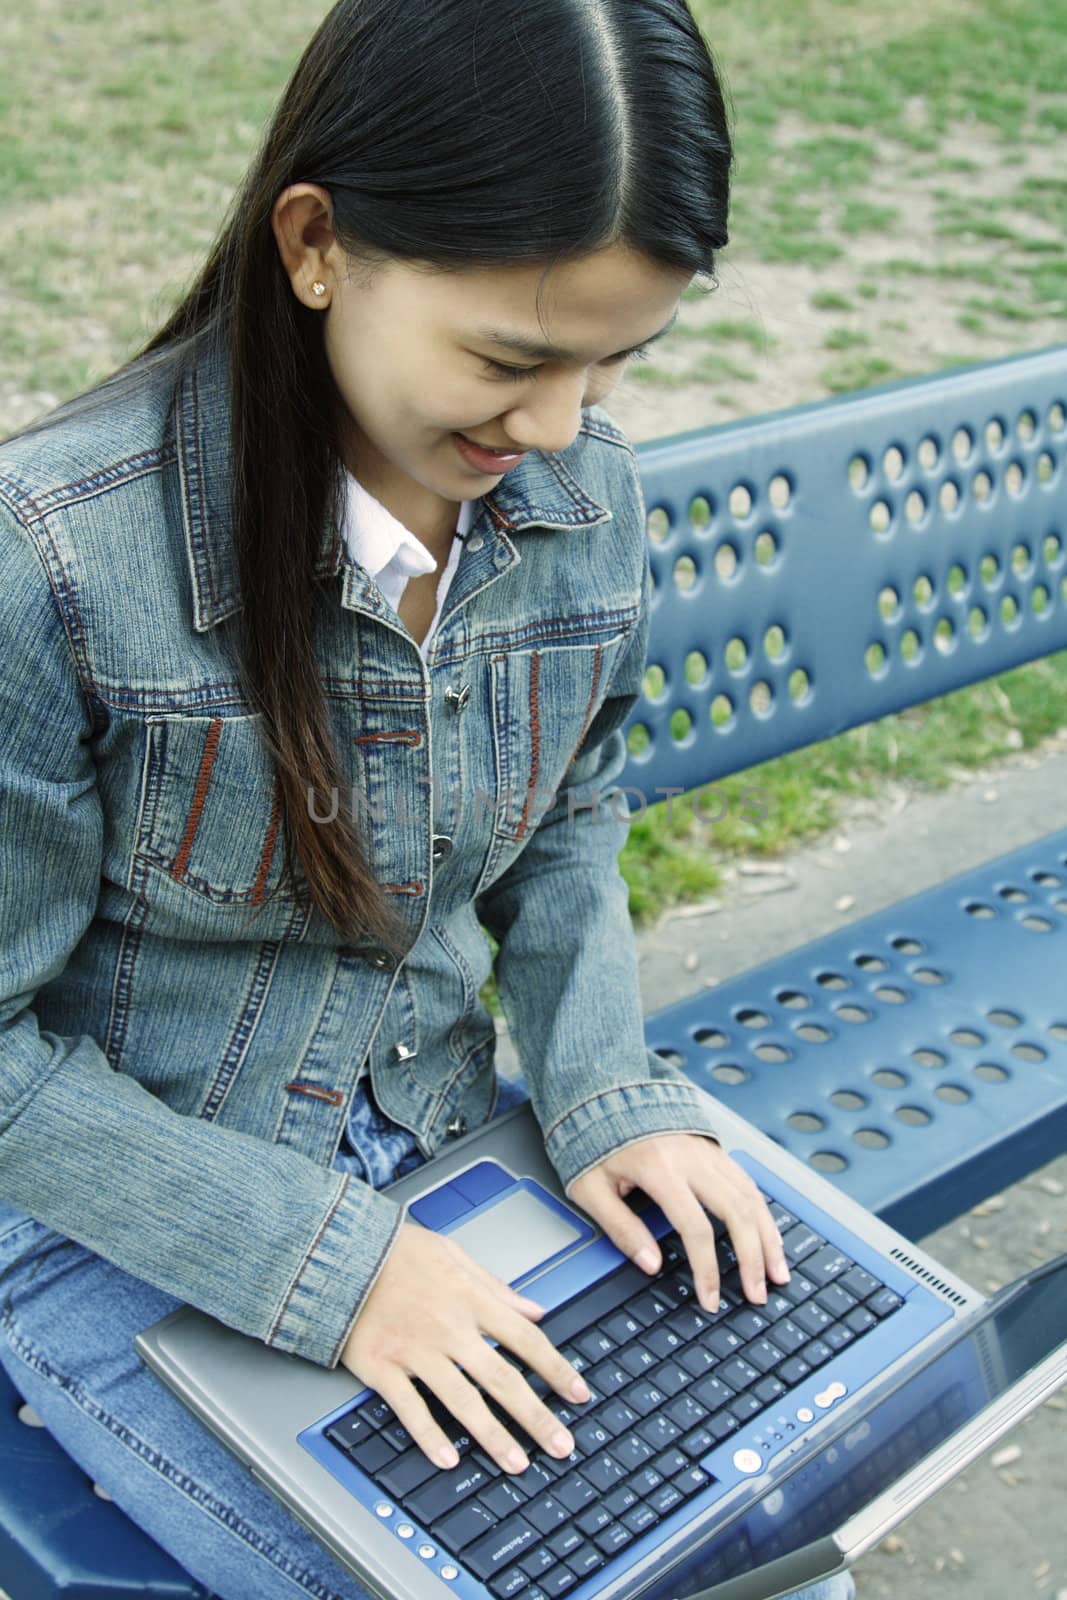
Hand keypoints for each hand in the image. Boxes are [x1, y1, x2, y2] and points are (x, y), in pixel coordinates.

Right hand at [340, 1220, 590, 1474]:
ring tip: (518, 1463)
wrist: (337, 1251)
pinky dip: (430, 1437)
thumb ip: (496, 1286)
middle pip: (503, 1379)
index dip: (556, 1369)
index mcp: (470, 1299)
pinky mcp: (382, 1367)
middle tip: (561, 1445)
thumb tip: (534, 1310)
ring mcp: (416, 1351)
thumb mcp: (453, 1253)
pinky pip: (411, 1409)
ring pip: (464, 1402)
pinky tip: (449, 1460)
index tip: (578, 1393)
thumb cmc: (395, 1250)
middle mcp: (449, 1329)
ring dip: (494, 1437)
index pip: (526, 1340)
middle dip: (537, 1416)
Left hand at [567, 1133, 790, 1309]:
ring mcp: (707, 1151)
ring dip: (768, 1238)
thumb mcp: (591, 1187)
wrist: (604, 1093)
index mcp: (659, 1170)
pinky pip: (747, 1182)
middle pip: (736, 1212)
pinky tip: (770, 1236)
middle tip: (757, 1295)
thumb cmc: (594, 1140)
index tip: (711, 1299)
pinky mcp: (713, 1149)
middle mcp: (691, 1159)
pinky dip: (763, 1212)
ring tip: (777, 1273)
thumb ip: (620, 1227)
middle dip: (752, 1258)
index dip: (707, 1269)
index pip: (696, 1228)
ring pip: (750, 1197)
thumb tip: (650, 1264)